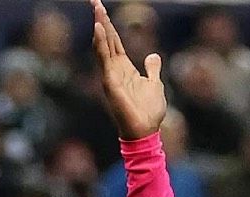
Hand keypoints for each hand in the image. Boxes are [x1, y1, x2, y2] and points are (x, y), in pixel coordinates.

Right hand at [89, 0, 166, 140]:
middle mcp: (115, 69)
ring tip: (96, 8)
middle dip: (101, 19)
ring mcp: (111, 75)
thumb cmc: (149, 112)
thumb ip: (152, 69)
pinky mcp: (110, 82)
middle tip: (94, 0)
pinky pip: (104, 59)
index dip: (108, 24)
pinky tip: (99, 29)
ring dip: (100, 27)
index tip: (101, 7)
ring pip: (103, 46)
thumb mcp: (155, 84)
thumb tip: (153, 55)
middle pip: (106, 39)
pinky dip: (101, 44)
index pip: (114, 40)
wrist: (146, 131)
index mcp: (124, 67)